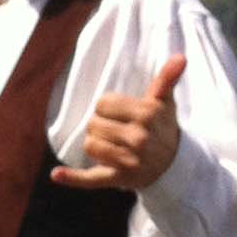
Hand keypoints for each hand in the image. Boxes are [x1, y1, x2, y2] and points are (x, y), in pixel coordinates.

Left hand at [51, 55, 186, 192]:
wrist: (173, 166)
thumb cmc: (163, 128)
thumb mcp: (165, 103)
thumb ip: (167, 79)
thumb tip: (180, 57)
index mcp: (146, 114)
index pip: (103, 104)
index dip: (107, 108)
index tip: (119, 114)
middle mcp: (138, 138)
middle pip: (94, 124)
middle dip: (101, 126)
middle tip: (117, 131)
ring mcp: (128, 161)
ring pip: (90, 145)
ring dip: (95, 144)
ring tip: (112, 146)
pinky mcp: (118, 179)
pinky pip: (90, 179)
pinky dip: (72, 178)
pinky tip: (56, 174)